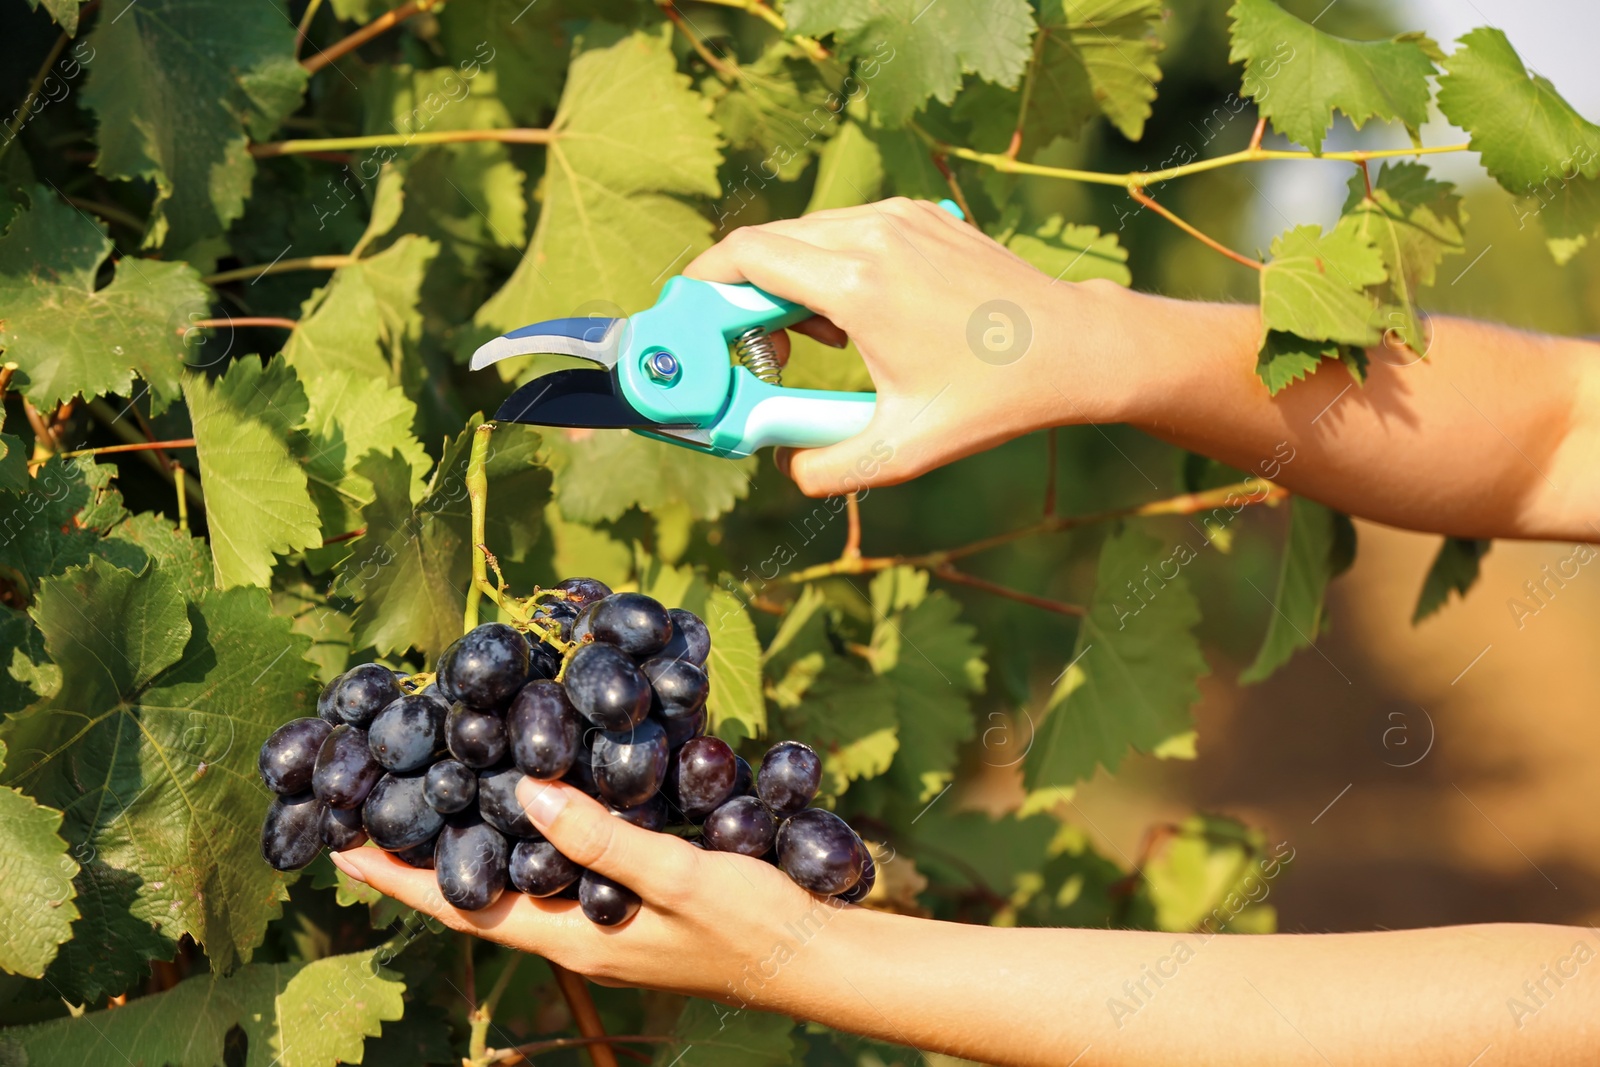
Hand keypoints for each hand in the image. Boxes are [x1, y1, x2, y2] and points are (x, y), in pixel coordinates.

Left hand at [329, 778, 847, 1001]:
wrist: (812, 955)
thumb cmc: (752, 922)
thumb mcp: (682, 876)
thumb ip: (605, 840)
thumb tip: (529, 792)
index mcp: (572, 937)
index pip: (464, 908)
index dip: (401, 879)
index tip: (340, 847)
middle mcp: (573, 931)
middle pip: (476, 893)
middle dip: (422, 856)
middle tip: (373, 806)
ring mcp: (599, 919)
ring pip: (514, 879)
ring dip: (469, 842)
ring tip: (430, 794)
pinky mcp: (627, 901)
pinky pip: (556, 866)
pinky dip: (526, 834)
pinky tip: (528, 798)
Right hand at [684, 198, 1132, 496]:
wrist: (1073, 348)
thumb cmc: (993, 397)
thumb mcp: (903, 450)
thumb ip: (826, 466)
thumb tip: (785, 465)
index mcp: (857, 285)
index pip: (745, 256)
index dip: (702, 284)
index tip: (690, 319)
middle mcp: (872, 235)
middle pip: (766, 244)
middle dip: (742, 295)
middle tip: (755, 353)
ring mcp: (899, 217)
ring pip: (805, 235)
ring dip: (788, 283)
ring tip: (818, 344)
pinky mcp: (920, 215)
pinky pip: (846, 231)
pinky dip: (830, 266)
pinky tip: (857, 319)